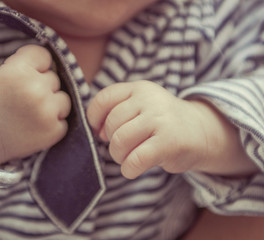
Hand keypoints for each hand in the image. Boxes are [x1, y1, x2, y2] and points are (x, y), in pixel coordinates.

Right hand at [0, 45, 70, 165]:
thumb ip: (22, 66)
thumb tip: (46, 64)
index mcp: (19, 71)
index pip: (44, 56)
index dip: (36, 65)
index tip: (28, 74)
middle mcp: (36, 89)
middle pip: (54, 79)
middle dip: (41, 86)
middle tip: (24, 99)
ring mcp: (47, 112)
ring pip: (63, 99)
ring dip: (52, 105)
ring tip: (33, 113)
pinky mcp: (53, 131)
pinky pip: (63, 121)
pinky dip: (52, 124)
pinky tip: (35, 127)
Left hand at [87, 81, 253, 178]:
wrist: (202, 132)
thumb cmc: (162, 123)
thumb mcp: (142, 107)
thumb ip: (118, 113)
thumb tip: (98, 132)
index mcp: (140, 88)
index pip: (104, 98)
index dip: (94, 117)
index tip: (100, 131)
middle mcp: (150, 99)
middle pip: (112, 124)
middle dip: (111, 142)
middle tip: (122, 149)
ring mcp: (161, 119)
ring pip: (120, 141)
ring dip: (118, 156)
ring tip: (128, 158)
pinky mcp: (169, 142)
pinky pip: (135, 159)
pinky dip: (128, 169)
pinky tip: (133, 169)